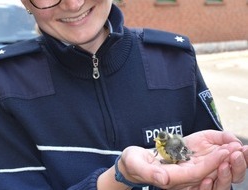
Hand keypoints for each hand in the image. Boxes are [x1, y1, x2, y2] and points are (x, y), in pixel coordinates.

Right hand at [119, 130, 245, 189]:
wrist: (133, 164)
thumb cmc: (132, 162)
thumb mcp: (134, 163)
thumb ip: (149, 172)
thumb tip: (164, 178)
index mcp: (170, 179)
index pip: (195, 174)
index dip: (210, 164)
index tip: (224, 151)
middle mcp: (180, 179)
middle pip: (207, 173)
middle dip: (223, 162)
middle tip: (237, 148)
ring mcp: (183, 174)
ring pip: (209, 170)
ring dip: (223, 160)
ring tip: (235, 146)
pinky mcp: (185, 167)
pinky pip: (205, 165)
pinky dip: (217, 158)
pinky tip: (225, 147)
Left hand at [186, 130, 246, 188]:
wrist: (169, 149)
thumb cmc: (189, 145)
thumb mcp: (207, 137)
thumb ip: (223, 137)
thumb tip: (237, 143)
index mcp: (224, 163)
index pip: (238, 165)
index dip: (244, 159)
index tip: (245, 149)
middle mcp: (217, 175)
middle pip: (235, 177)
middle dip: (238, 166)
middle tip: (236, 154)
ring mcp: (206, 182)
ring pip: (221, 187)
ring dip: (225, 176)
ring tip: (224, 164)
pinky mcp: (192, 188)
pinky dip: (207, 187)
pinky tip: (207, 179)